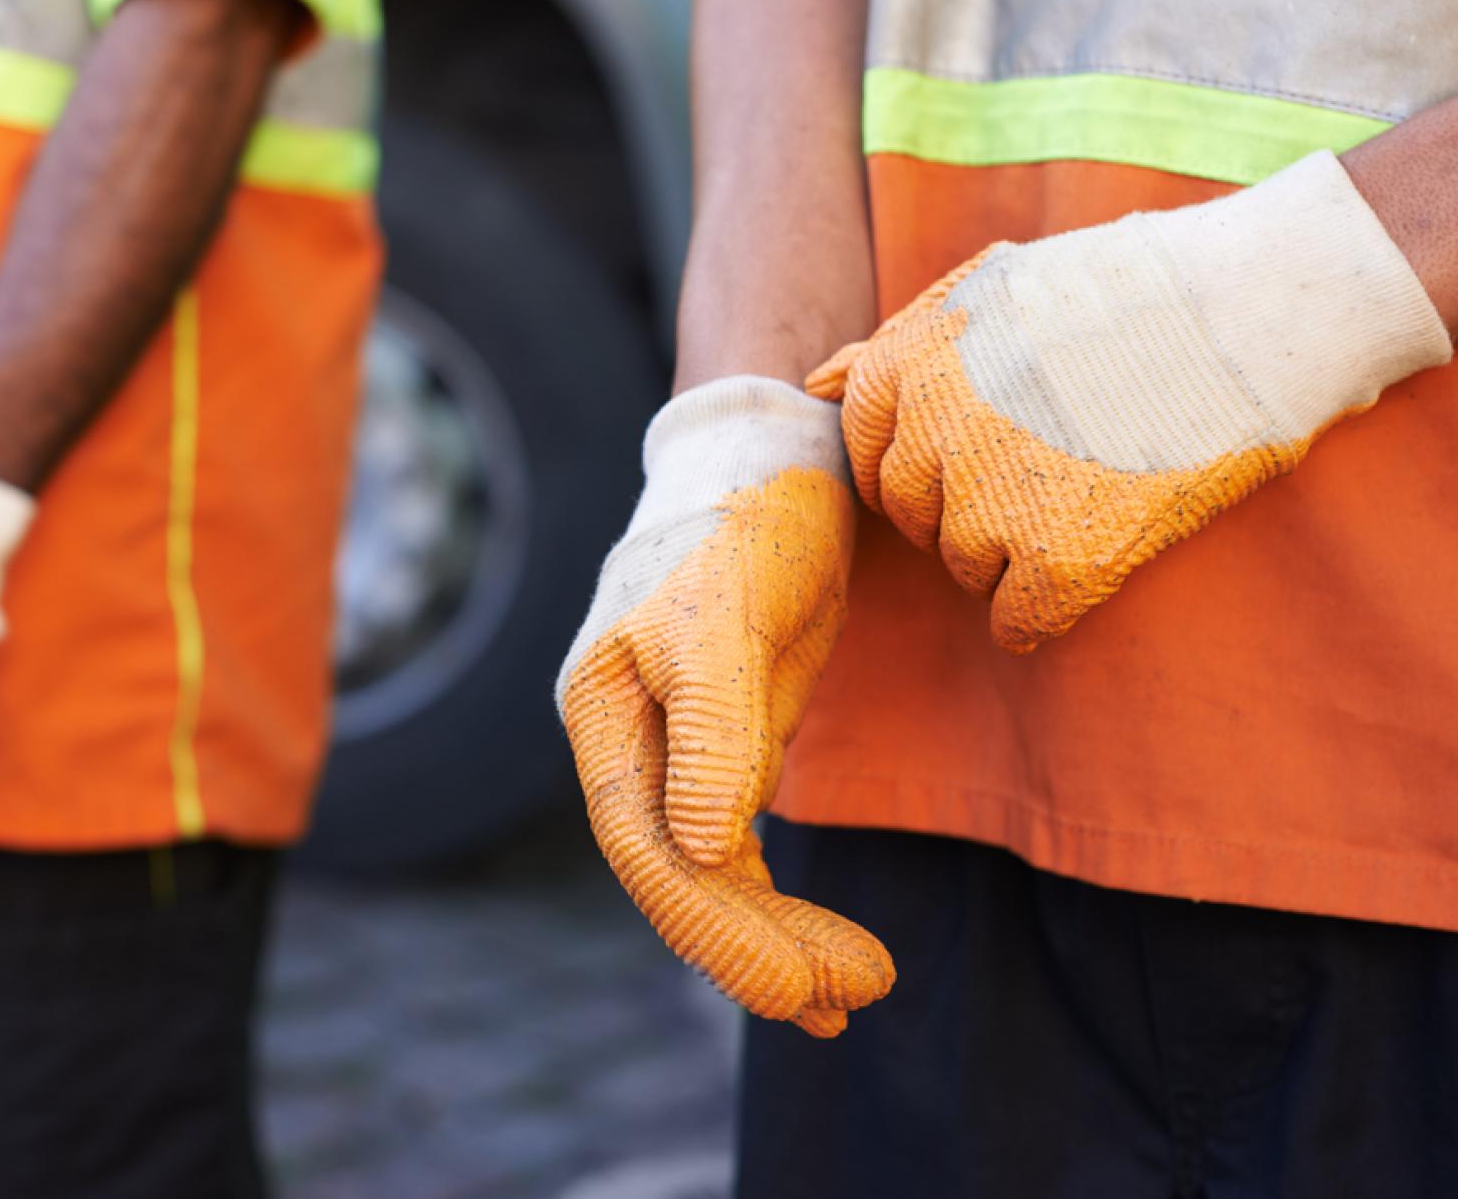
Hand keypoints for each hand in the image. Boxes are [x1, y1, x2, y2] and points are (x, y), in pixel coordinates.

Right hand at [557, 377, 893, 1036]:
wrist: (775, 456)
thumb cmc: (743, 518)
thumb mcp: (729, 614)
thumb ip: (716, 730)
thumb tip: (706, 851)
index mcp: (602, 711)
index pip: (646, 846)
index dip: (714, 925)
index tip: (796, 985)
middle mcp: (628, 741)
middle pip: (679, 874)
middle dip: (756, 945)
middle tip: (847, 1001)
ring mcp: (674, 747)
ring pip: (712, 872)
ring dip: (775, 937)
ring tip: (855, 995)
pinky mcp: (726, 745)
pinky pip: (740, 849)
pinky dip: (778, 903)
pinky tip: (825, 958)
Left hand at [808, 151, 1451, 653]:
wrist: (1255, 310)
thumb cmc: (1132, 289)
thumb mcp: (994, 285)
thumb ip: (898, 341)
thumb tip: (814, 382)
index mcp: (906, 367)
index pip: (870, 453)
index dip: (927, 460)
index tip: (984, 449)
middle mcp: (932, 436)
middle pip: (915, 517)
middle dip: (965, 507)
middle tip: (1048, 473)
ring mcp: (992, 504)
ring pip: (965, 569)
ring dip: (1013, 554)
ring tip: (1088, 494)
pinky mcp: (1062, 564)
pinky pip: (1018, 623)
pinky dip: (1047, 610)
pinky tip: (1097, 558)